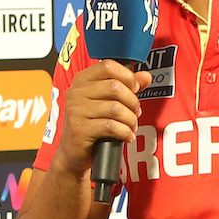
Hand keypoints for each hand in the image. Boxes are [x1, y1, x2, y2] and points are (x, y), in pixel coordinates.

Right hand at [54, 60, 151, 174]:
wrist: (74, 153)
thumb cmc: (91, 124)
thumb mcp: (106, 102)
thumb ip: (126, 87)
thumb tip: (145, 76)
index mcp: (82, 80)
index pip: (108, 65)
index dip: (127, 76)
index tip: (134, 88)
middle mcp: (76, 92)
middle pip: (115, 87)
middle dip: (132, 102)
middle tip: (135, 112)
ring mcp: (76, 111)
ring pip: (115, 108)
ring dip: (130, 119)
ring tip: (131, 126)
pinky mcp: (79, 129)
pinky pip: (111, 126)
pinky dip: (125, 132)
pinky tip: (126, 136)